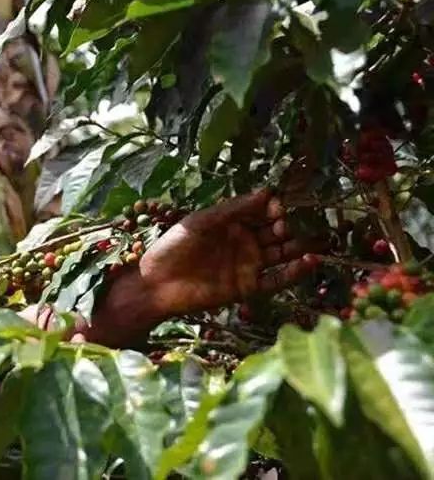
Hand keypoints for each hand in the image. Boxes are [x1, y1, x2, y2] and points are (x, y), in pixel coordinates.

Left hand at [81, 189, 321, 346]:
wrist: (155, 284)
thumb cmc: (172, 246)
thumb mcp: (201, 222)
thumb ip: (233, 209)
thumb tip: (268, 192)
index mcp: (233, 221)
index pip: (264, 210)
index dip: (278, 207)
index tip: (287, 204)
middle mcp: (245, 241)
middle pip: (278, 231)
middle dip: (295, 225)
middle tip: (313, 219)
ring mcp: (249, 264)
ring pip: (283, 254)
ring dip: (301, 246)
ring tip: (323, 238)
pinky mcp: (248, 287)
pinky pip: (276, 280)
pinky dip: (294, 273)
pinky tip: (310, 262)